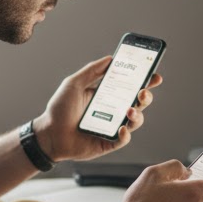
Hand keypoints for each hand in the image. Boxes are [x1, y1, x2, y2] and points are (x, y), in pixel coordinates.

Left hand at [32, 56, 162, 162]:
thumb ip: (91, 71)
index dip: (145, 81)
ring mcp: (112, 127)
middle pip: (138, 103)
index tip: (154, 75)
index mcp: (107, 95)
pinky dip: (125, 134)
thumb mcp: (73, 84)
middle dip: (146, 97)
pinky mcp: (108, 143)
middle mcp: (112, 111)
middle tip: (143, 92)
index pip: (130, 86)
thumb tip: (110, 58)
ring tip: (130, 110)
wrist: (48, 134)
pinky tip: (121, 128)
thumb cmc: (59, 109)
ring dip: (137, 115)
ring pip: (135, 121)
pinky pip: (123, 140)